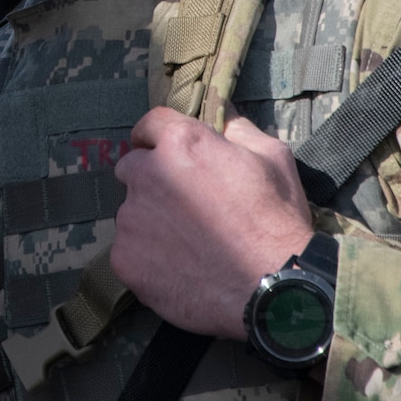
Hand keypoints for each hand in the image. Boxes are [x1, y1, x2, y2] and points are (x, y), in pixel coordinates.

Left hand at [110, 109, 314, 338]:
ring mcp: (131, 218)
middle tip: (184, 204)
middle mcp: (147, 175)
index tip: (165, 152)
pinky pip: (128, 250)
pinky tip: (178, 268)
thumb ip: (238, 128)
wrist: (271, 288)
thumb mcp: (273, 158)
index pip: (150, 124)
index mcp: (181, 144)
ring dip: (149, 220)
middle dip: (151, 179)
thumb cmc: (276, 221)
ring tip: (187, 243)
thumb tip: (222, 112)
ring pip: (130, 211)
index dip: (158, 137)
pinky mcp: (124, 258)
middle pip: (132, 168)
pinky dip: (146, 257)